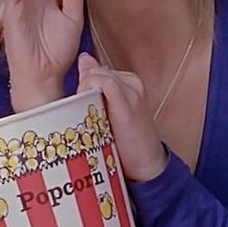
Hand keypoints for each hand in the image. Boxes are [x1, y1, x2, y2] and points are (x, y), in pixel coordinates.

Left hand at [77, 52, 166, 180]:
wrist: (146, 166)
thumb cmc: (123, 142)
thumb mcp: (106, 111)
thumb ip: (95, 85)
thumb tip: (82, 60)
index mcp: (126, 82)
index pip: (94, 69)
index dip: (82, 85)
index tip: (80, 106)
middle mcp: (131, 82)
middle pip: (93, 71)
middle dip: (82, 88)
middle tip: (83, 113)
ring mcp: (132, 90)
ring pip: (96, 75)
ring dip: (84, 92)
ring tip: (88, 116)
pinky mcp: (130, 102)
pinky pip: (104, 83)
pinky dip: (91, 92)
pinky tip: (90, 112)